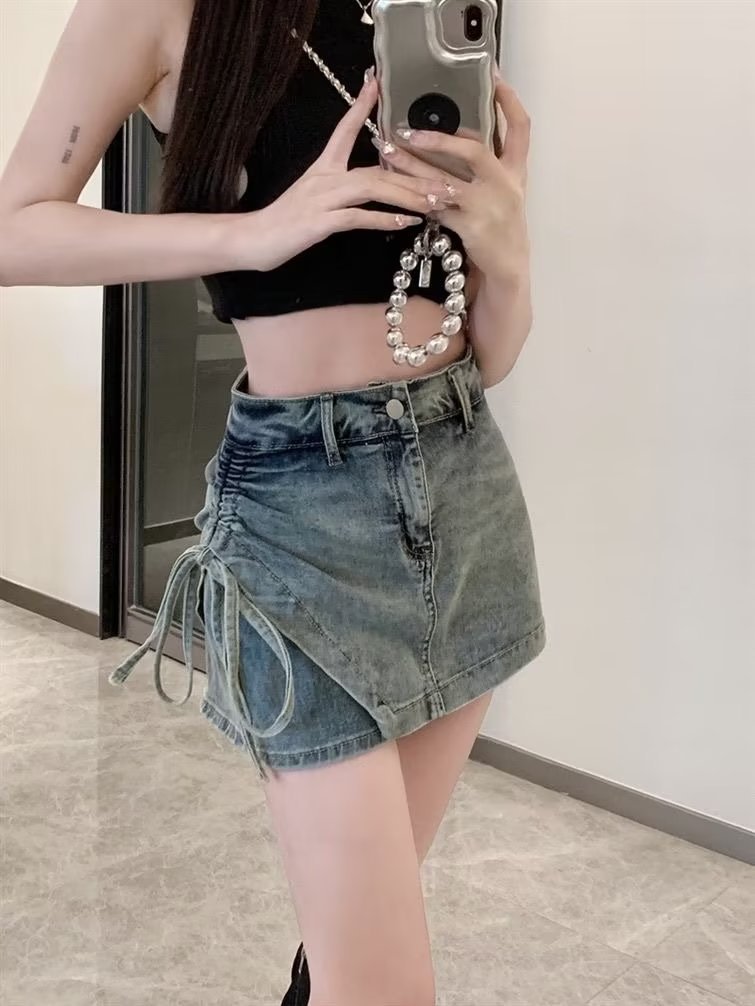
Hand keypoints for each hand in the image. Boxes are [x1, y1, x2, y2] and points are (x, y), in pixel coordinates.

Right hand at [229, 77, 454, 271]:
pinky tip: (405, 222)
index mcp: (323, 168)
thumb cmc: (284, 223)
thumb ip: (341, 192)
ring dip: (407, 196)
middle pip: (377, 168)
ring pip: (373, 188)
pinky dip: (384, 219)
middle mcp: (325, 177)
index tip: (376, 83)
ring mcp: (323, 199)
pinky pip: (358, 217)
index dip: (361, 106)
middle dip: (414, 175)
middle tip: (446, 182)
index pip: (345, 129)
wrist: (254, 240)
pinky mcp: (321, 222)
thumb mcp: (313, 199)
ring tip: (434, 203)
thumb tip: (370, 189)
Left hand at [376, 75, 531, 279]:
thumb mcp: (504, 191)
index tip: (494, 76)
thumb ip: (486, 166)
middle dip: (441, 140)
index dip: (509, 101)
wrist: (508, 266)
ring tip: (389, 152)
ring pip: (446, 182)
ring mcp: (489, 207)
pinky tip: (398, 188)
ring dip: (414, 167)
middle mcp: (505, 185)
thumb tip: (455, 135)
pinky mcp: (472, 227)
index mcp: (515, 171)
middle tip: (409, 130)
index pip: (520, 128)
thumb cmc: (500, 225)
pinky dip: (417, 198)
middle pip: (475, 152)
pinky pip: (437, 209)